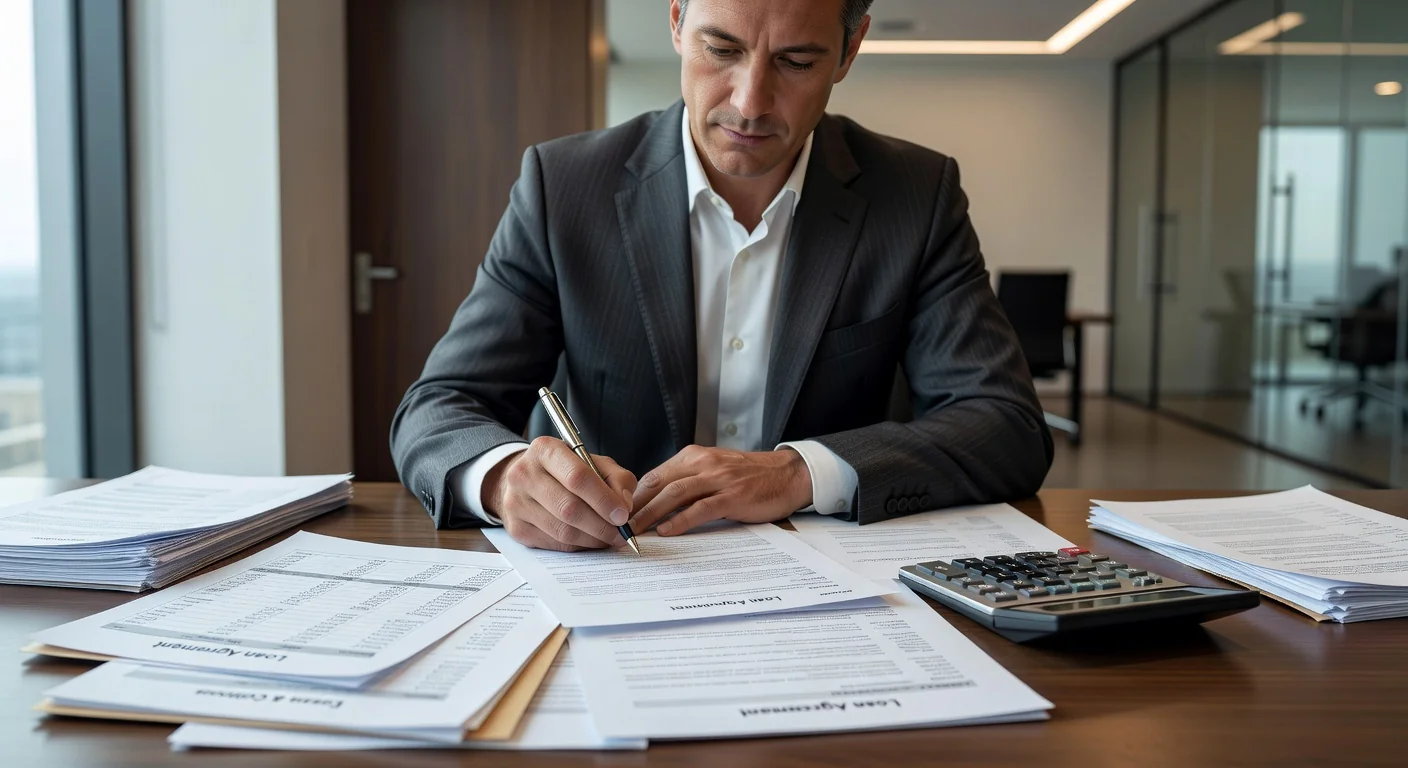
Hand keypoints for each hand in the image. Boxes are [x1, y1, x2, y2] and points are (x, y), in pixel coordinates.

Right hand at [483, 436, 636, 550]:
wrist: (525, 480)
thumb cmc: (566, 470)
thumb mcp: (593, 462)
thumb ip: (616, 478)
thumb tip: (625, 505)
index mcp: (545, 450)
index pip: (577, 477)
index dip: (603, 499)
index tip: (623, 514)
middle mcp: (524, 474)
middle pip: (569, 508)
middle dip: (601, 525)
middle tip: (621, 533)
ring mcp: (516, 503)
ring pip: (562, 531)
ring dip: (592, 539)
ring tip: (609, 537)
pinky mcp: (516, 528)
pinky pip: (554, 543)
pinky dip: (578, 546)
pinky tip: (590, 540)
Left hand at [629, 446, 811, 536]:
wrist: (787, 473)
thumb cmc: (749, 476)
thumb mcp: (713, 469)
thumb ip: (688, 480)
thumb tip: (656, 503)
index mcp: (694, 456)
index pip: (655, 475)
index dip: (634, 496)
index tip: (619, 514)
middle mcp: (703, 462)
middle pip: (659, 484)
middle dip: (636, 506)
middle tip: (618, 526)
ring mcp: (718, 478)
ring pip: (674, 494)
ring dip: (651, 514)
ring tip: (635, 531)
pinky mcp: (733, 495)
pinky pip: (700, 508)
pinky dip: (680, 520)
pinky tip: (667, 531)